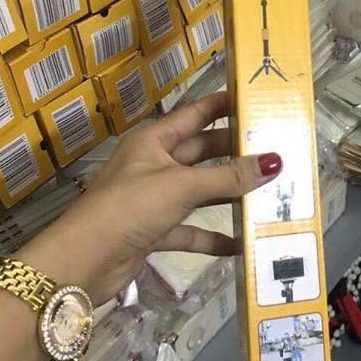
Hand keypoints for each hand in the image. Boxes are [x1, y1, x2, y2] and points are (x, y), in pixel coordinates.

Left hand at [16, 91, 281, 304]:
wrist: (83, 261)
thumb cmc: (129, 207)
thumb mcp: (182, 186)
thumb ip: (229, 177)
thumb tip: (275, 161)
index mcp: (154, 139)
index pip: (196, 113)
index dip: (225, 105)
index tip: (258, 99)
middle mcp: (155, 164)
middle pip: (203, 152)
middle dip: (236, 152)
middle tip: (277, 149)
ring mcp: (154, 198)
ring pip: (200, 190)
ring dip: (229, 193)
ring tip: (269, 192)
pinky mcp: (154, 230)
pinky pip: (190, 229)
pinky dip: (212, 236)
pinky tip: (241, 244)